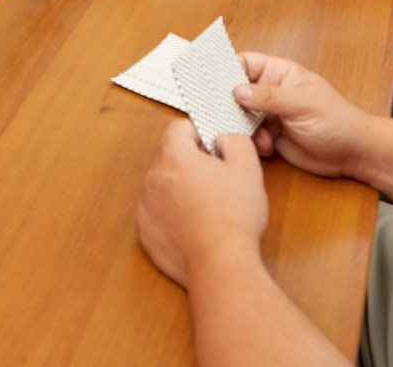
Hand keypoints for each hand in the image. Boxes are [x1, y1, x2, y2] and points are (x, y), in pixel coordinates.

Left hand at [136, 119, 268, 287]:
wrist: (221, 265)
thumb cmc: (234, 218)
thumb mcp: (247, 167)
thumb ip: (235, 140)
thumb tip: (223, 138)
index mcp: (173, 157)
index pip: (178, 128)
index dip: (199, 134)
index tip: (214, 148)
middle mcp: (152, 179)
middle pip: (169, 157)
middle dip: (191, 162)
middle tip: (217, 179)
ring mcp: (145, 207)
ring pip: (162, 185)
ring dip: (180, 188)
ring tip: (207, 206)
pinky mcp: (145, 231)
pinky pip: (157, 212)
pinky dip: (172, 214)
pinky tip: (194, 225)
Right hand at [236, 53, 375, 179]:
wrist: (353, 154)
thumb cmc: (337, 120)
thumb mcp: (302, 104)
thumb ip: (269, 97)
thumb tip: (237, 90)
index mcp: (279, 73)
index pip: (244, 63)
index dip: (226, 70)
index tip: (211, 82)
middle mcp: (270, 91)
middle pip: (236, 91)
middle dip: (230, 104)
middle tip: (225, 115)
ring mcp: (269, 114)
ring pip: (239, 116)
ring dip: (243, 127)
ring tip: (258, 136)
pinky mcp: (270, 136)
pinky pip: (249, 136)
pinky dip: (253, 142)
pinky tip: (269, 147)